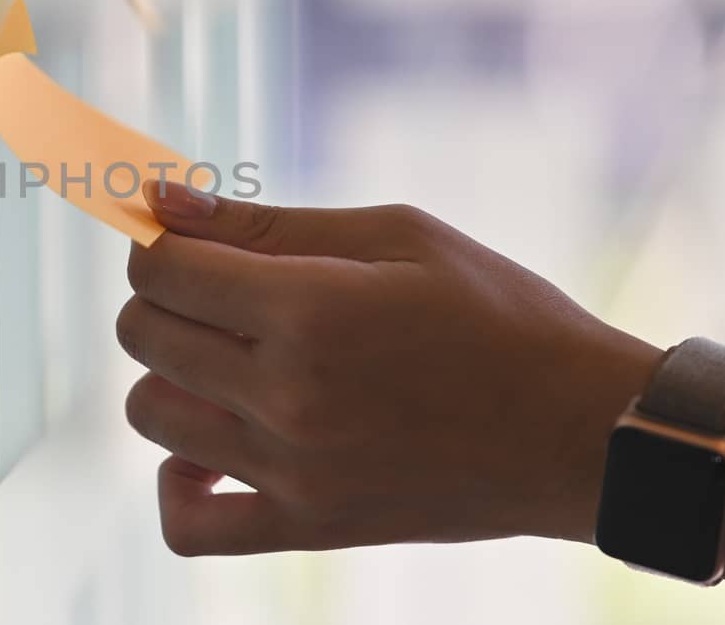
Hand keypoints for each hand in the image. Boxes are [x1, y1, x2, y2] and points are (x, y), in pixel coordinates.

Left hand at [119, 181, 660, 555]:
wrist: (582, 432)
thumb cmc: (498, 314)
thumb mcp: (396, 237)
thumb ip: (267, 223)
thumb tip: (160, 198)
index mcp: (309, 310)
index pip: (160, 269)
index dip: (161, 240)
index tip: (190, 238)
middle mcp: (287, 395)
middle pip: (143, 335)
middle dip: (165, 296)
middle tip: (221, 290)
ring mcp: (292, 471)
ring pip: (149, 414)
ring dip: (171, 376)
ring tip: (229, 360)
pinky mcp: (307, 526)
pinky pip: (188, 525)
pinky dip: (177, 483)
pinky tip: (210, 447)